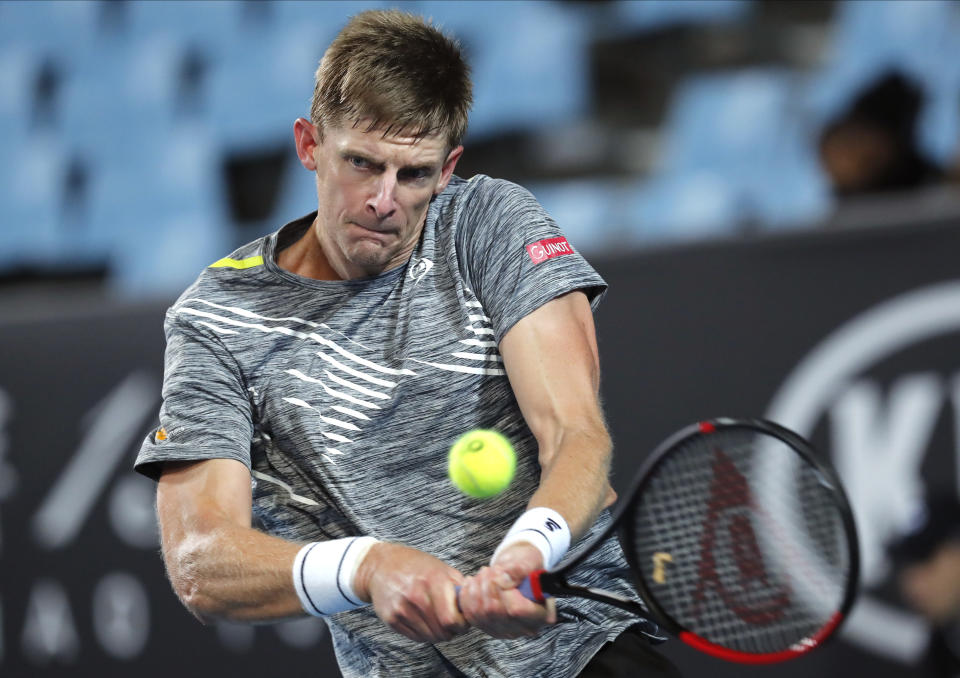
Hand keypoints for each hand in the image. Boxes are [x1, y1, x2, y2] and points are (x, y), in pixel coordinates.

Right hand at [352, 542, 468, 642]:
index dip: (461, 624)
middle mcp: (417, 596)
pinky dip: (424, 633)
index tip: (462, 620)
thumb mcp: (441, 568)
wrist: (381, 566)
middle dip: (451, 631)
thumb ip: (460, 587)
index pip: (452, 620)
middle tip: (451, 623)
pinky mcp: (391, 619)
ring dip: (438, 633)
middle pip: (442, 632)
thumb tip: (475, 605)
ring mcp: (402, 609)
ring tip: (437, 620)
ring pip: (430, 637)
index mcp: (434, 581)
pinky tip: (424, 621)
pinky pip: (416, 638)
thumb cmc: (416, 566)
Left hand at [458, 542, 555, 638]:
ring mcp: (506, 631)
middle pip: (496, 612)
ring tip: (483, 574)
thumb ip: (519, 570)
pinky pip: (472, 616)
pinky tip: (471, 584)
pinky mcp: (490, 629)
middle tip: (490, 570)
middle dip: (488, 585)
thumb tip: (504, 578)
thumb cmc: (527, 567)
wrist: (519, 573)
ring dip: (476, 589)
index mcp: (541, 614)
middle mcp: (525, 628)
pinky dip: (467, 597)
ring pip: (482, 614)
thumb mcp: (529, 562)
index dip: (504, 590)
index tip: (501, 573)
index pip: (517, 610)